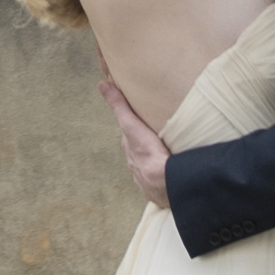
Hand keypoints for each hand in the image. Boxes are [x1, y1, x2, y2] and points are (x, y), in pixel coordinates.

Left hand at [100, 71, 170, 203]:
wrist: (163, 181)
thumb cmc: (147, 152)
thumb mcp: (131, 123)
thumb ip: (119, 105)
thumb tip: (102, 84)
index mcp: (130, 148)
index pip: (131, 136)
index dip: (136, 127)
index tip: (143, 122)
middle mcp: (134, 164)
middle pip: (140, 151)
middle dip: (147, 145)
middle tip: (159, 137)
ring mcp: (145, 179)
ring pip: (150, 166)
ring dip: (156, 161)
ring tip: (168, 155)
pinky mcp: (158, 190)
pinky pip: (160, 181)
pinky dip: (164, 176)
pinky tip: (172, 173)